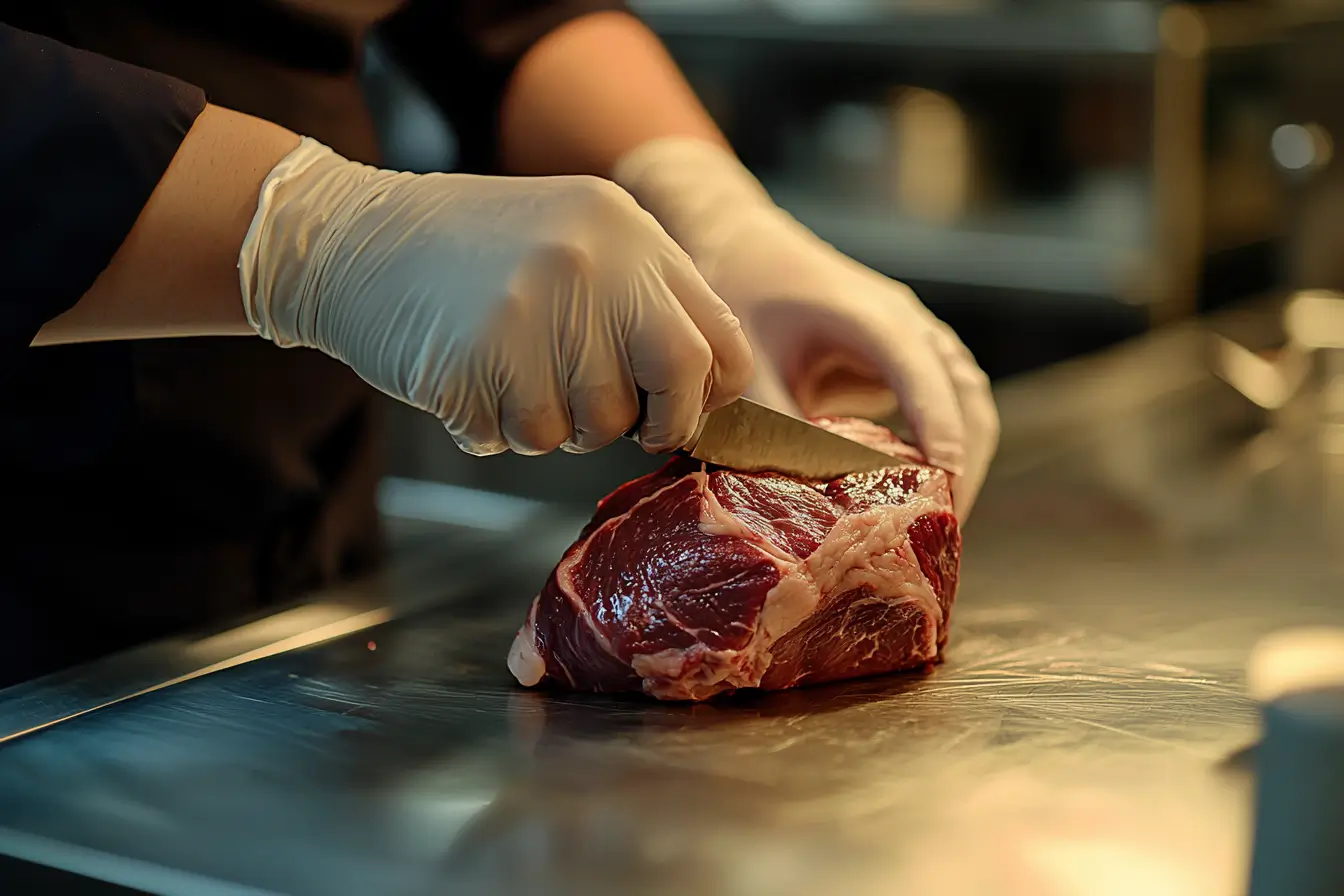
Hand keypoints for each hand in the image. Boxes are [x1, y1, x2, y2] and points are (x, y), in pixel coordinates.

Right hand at [238, 138, 752, 455]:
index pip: (718, 336)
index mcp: (627, 231)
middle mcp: (592, 265)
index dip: (706, 391)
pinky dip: (492, 428)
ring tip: (507, 370)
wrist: (351, 238)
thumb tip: (704, 389)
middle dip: (653, 420)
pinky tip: (465, 376)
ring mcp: (535, 312)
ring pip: (587, 426)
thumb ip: (642, 298)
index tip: (673, 409)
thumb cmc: (471, 253)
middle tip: (613, 420)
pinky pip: (514, 437)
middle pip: (674, 378)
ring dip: (552, 425)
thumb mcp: (576, 237)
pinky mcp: (478, 361)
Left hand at [613, 138, 997, 515]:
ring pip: (966, 403)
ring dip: (961, 458)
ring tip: (936, 522)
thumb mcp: (751, 365)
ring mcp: (915, 342)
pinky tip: (915, 494)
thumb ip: (777, 426)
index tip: (946, 485)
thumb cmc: (744, 291)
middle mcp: (910, 328)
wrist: (741, 241)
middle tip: (944, 528)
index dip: (939, 433)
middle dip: (965, 462)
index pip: (926, 379)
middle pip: (968, 398)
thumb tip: (804, 495)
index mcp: (876, 319)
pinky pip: (941, 405)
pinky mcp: (904, 360)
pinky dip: (941, 448)